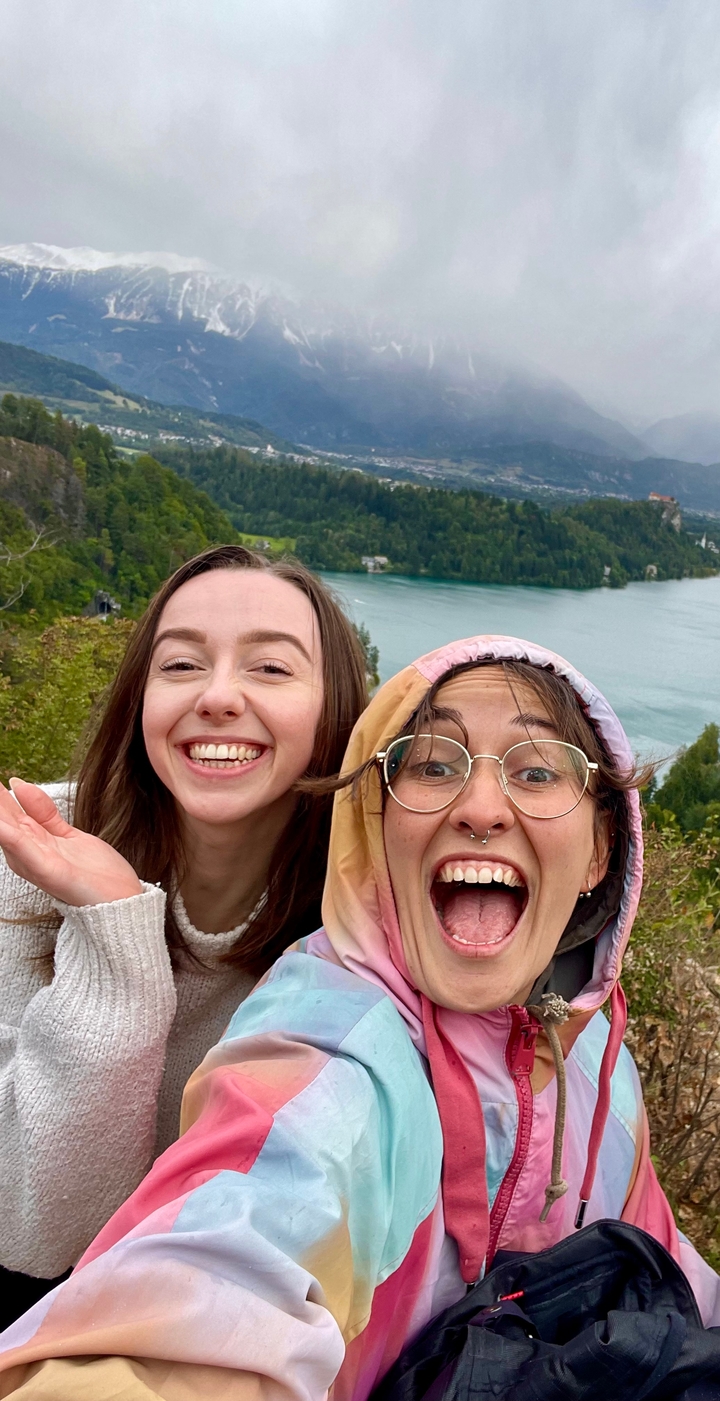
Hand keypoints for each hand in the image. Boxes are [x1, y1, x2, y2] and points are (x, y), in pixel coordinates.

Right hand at [0, 779, 143, 906]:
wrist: (121, 902)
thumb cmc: (95, 875)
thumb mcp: (66, 834)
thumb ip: (43, 812)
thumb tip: (20, 784)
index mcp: (30, 844)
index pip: (6, 812)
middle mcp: (26, 855)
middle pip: (3, 820)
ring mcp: (35, 863)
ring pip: (6, 831)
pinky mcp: (48, 871)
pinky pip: (24, 849)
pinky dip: (8, 835)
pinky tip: (1, 824)